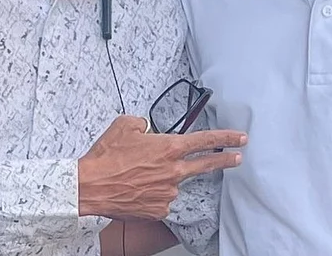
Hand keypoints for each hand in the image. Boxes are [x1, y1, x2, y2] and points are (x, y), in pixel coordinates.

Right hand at [77, 114, 245, 220]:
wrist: (91, 186)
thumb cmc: (106, 157)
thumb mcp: (125, 126)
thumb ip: (143, 124)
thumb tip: (147, 129)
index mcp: (169, 147)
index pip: (205, 140)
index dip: (226, 137)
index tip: (239, 138)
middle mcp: (173, 170)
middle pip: (206, 164)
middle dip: (225, 160)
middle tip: (238, 158)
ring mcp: (168, 192)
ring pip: (173, 181)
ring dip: (162, 178)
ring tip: (136, 175)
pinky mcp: (159, 208)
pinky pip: (161, 198)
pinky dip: (152, 193)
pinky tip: (136, 188)